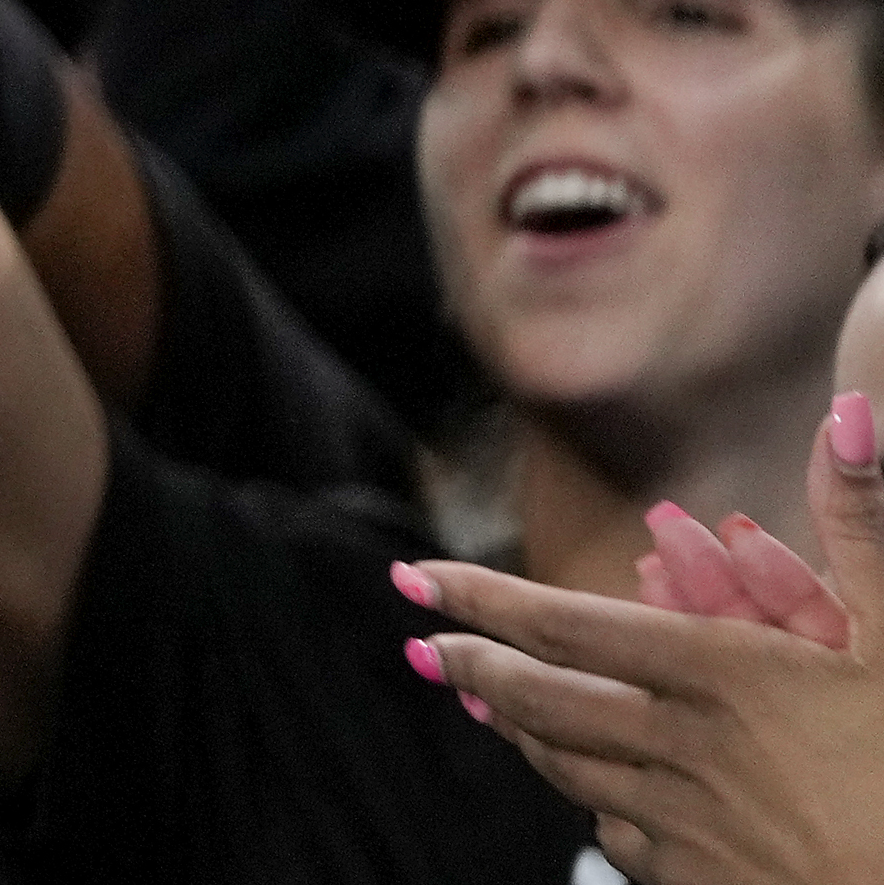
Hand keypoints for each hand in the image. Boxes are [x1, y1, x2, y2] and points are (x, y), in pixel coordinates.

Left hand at [412, 392, 883, 884]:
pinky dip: (595, 810)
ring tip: (484, 706)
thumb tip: (847, 411)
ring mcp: (692, 830)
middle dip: (478, 669)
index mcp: (724, 679)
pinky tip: (585, 798)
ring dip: (522, 733)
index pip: (569, 627)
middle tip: (428, 649)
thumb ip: (865, 524)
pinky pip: (622, 843)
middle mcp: (688, 751)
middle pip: (547, 704)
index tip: (415, 578)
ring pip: (573, 773)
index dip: (483, 598)